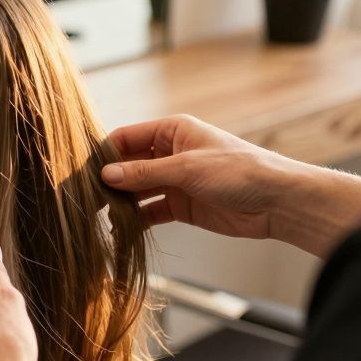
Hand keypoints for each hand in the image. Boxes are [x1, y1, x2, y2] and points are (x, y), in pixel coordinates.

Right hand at [101, 114, 290, 238]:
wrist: (277, 202)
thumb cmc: (240, 171)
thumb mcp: (187, 168)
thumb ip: (145, 173)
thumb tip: (107, 175)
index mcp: (172, 131)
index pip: (127, 137)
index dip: (105, 152)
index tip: (83, 170)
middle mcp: (171, 154)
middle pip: (129, 164)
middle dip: (109, 179)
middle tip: (85, 196)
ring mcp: (175, 181)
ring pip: (137, 190)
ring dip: (121, 201)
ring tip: (98, 214)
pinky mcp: (182, 206)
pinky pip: (150, 211)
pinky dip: (136, 220)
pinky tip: (121, 229)